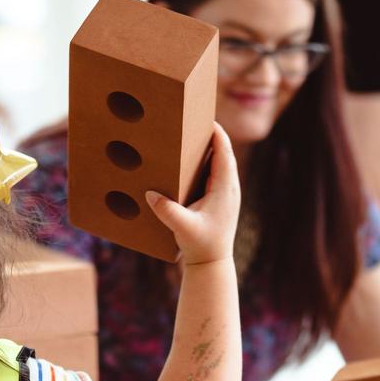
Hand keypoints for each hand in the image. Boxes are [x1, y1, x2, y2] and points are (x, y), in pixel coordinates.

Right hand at [145, 122, 239, 265]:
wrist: (212, 264)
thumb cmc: (201, 246)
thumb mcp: (182, 227)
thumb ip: (167, 211)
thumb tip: (149, 194)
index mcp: (225, 187)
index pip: (224, 150)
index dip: (216, 131)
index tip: (203, 116)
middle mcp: (229, 187)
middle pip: (222, 151)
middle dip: (209, 135)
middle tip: (191, 120)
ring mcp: (226, 193)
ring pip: (219, 162)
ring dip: (207, 148)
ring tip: (189, 135)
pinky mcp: (220, 200)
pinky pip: (215, 173)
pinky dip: (205, 163)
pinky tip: (189, 161)